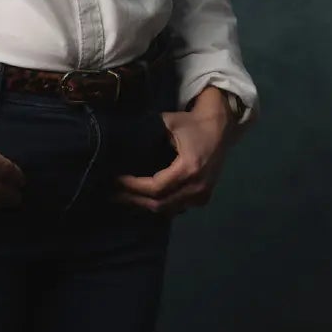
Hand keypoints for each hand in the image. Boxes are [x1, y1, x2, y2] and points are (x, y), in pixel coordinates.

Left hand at [108, 101, 235, 216]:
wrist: (219, 128)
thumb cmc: (192, 123)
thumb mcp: (168, 121)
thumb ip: (146, 131)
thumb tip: (119, 141)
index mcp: (189, 168)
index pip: (156, 187)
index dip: (133, 187)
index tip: (116, 180)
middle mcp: (197, 186)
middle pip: (160, 204)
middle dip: (134, 199)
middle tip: (112, 193)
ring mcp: (202, 195)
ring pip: (168, 209)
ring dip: (144, 205)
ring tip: (123, 197)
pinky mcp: (203, 197)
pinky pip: (177, 208)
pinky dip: (159, 205)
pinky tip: (142, 199)